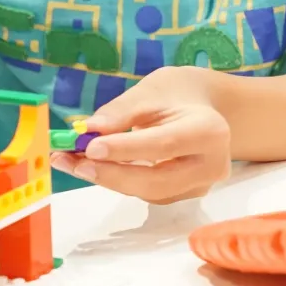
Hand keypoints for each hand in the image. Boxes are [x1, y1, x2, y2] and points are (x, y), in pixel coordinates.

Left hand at [50, 66, 230, 203]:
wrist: (205, 106)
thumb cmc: (177, 92)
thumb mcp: (150, 91)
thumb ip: (120, 112)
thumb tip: (86, 130)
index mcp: (210, 131)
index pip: (163, 145)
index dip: (125, 150)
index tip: (89, 147)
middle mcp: (212, 165)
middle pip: (156, 180)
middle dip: (111, 173)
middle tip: (73, 162)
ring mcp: (201, 185)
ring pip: (150, 192)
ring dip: (109, 179)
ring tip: (74, 162)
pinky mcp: (186, 195)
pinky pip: (150, 193)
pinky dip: (121, 181)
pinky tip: (96, 167)